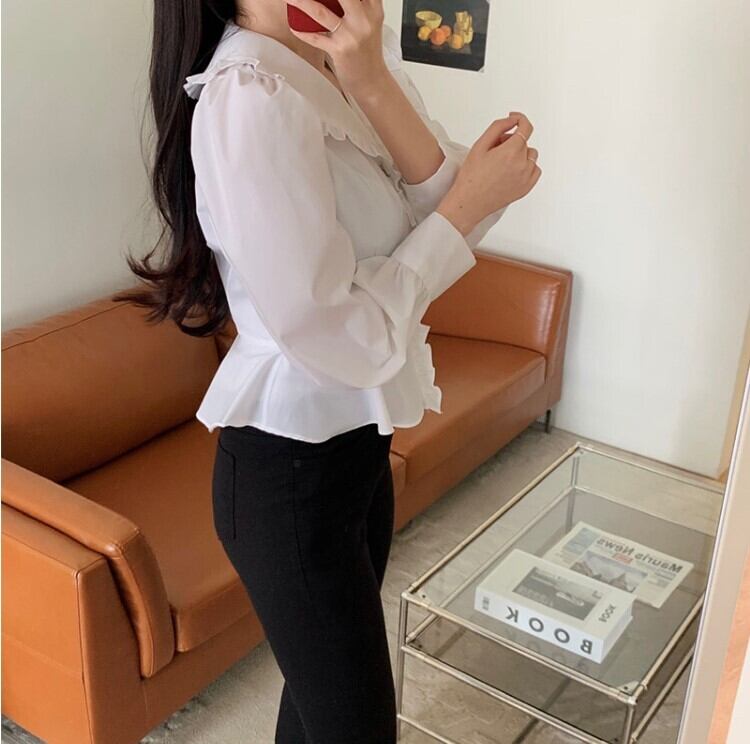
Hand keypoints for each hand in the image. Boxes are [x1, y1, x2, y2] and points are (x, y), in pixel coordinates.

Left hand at [286, 0, 388, 94]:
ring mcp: (351, 35)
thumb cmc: (366, 52)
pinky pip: (316, 38)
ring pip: (321, 13)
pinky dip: (302, 31)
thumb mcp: (369, 22)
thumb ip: (357, 5)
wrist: (372, 81)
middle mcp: (364, 19)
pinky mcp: (340, 51)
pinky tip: (293, 24)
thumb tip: (330, 0)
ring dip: (302, 3)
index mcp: (373, 8)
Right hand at [437, 113, 540, 236]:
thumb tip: (512, 120)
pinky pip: (535, 170)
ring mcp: (526, 178)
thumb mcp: (480, 145)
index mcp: (511, 152)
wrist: (469, 203)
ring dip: (520, 154)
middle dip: (512, 140)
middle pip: (524, 142)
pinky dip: (527, 167)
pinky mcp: (526, 188)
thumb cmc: (470, 177)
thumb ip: (498, 127)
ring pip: (531, 155)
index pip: (526, 127)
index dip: (520, 119)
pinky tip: (511, 171)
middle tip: (495, 149)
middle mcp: (522, 164)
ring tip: (502, 162)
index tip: (514, 119)